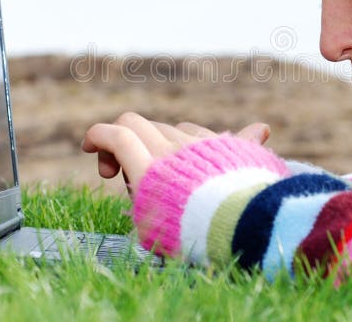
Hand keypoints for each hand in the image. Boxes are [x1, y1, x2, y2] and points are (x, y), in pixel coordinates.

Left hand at [81, 112, 269, 195]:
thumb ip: (246, 148)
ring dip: (120, 141)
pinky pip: (119, 138)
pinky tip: (89, 144)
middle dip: (144, 142)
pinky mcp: (149, 169)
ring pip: (136, 126)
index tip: (166, 170)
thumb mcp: (249, 174)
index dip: (172, 144)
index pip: (188, 133)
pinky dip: (100, 135)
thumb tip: (262, 127)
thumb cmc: (250, 206)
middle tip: (128, 173)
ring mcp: (170, 155)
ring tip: (108, 168)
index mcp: (216, 149)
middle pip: (160, 128)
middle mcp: (192, 146)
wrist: (248, 224)